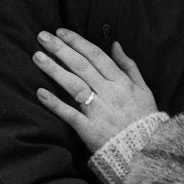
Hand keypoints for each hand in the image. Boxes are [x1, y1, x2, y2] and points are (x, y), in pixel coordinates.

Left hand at [33, 29, 158, 150]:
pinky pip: (69, 114)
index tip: (61, 32)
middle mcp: (109, 93)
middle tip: (42, 36)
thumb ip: (129, 66)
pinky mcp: (89, 130)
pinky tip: (40, 92)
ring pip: (73, 85)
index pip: (96, 56)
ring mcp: (98, 112)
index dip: (78, 42)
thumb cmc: (144, 119)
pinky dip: (55, 103)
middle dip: (61, 49)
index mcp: (122, 82)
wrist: (146, 152)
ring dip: (54, 70)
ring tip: (37, 57)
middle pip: (81, 66)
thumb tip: (115, 45)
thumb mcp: (144, 89)